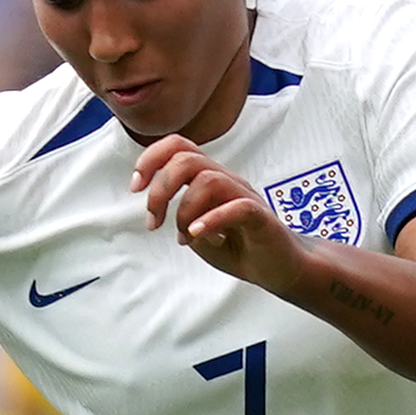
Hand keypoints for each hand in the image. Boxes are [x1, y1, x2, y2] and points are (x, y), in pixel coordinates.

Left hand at [132, 135, 307, 293]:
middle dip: (160, 190)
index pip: (179, 146)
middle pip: (186, 159)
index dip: (151, 159)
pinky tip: (196, 235)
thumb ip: (178, 216)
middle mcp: (227, 181)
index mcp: (210, 179)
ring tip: (183, 237)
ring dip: (184, 211)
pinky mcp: (261, 218)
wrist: (279, 267)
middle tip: (154, 222)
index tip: (135, 187)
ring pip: (208, 181)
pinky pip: (237, 207)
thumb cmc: (239, 246)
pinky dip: (211, 220)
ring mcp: (245, 196)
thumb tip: (159, 211)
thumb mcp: (197, 232)